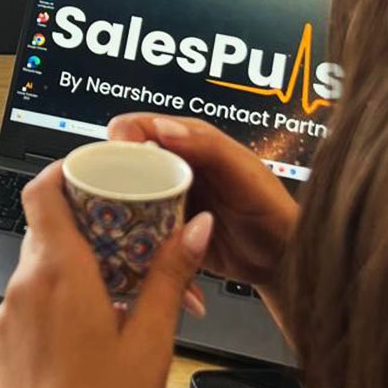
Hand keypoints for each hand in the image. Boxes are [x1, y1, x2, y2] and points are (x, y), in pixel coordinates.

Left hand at [0, 160, 212, 387]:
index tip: (96, 168)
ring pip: (38, 264)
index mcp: (58, 274)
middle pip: (45, 225)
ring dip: (72, 260)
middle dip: (84, 218)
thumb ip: (169, 278)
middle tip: (124, 225)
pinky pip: (29, 299)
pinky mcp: (3, 346)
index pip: (44, 190)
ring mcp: (7, 318)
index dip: (67, 170)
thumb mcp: (150, 343)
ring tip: (117, 280)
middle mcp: (23, 288)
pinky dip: (57, 294)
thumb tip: (192, 228)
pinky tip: (92, 322)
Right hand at [107, 114, 298, 304]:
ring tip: (110, 227)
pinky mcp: (164, 231)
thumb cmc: (271, 209)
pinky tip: (127, 248)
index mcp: (188, 141)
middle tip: (106, 201)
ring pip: (126, 197)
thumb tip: (161, 127)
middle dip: (110, 179)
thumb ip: (206, 147)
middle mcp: (172, 167)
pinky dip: (130, 237)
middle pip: (125, 164)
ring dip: (116, 210)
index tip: (111, 159)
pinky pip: (137, 229)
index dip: (121, 139)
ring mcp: (166, 200)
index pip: (140, 128)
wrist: (282, 260)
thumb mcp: (242, 173)